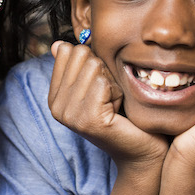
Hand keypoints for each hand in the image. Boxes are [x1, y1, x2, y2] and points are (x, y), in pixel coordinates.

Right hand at [48, 41, 168, 169]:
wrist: (140, 150)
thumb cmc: (122, 115)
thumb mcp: (96, 86)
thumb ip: (77, 66)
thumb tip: (56, 44)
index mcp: (54, 97)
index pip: (67, 51)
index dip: (92, 62)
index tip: (99, 87)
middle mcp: (56, 107)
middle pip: (82, 55)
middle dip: (103, 70)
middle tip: (108, 96)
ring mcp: (70, 115)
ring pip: (94, 66)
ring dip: (112, 82)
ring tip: (114, 104)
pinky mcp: (88, 119)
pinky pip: (105, 83)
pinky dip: (118, 93)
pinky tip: (118, 111)